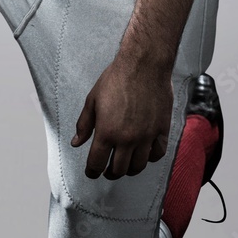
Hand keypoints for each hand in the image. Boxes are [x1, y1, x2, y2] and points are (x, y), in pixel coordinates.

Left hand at [71, 54, 173, 178]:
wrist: (143, 65)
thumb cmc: (116, 79)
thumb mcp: (93, 99)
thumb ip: (84, 124)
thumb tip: (76, 142)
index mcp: (107, 132)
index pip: (97, 163)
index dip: (92, 171)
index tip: (91, 172)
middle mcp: (127, 139)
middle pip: (118, 170)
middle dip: (110, 173)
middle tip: (107, 170)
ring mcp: (146, 136)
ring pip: (138, 166)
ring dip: (129, 169)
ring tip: (124, 164)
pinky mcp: (161, 130)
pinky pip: (157, 154)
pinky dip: (150, 158)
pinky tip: (144, 153)